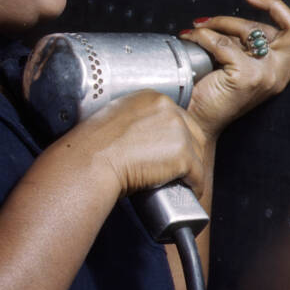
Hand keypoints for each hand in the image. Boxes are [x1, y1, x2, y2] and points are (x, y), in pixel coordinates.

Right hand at [61, 89, 210, 198]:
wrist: (91, 162)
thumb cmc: (94, 146)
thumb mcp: (114, 118)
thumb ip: (134, 119)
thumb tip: (141, 136)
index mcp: (152, 98)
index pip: (178, 117)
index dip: (177, 137)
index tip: (171, 151)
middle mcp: (169, 109)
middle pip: (194, 133)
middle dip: (189, 152)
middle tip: (177, 169)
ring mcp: (178, 131)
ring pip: (198, 154)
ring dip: (192, 169)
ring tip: (181, 182)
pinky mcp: (182, 155)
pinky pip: (198, 174)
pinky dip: (195, 186)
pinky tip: (189, 191)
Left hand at [178, 0, 289, 138]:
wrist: (195, 121)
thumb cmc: (213, 93)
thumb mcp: (240, 63)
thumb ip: (249, 44)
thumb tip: (240, 18)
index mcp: (281, 71)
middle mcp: (279, 74)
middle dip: (270, 6)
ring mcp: (265, 76)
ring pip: (252, 29)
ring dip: (223, 20)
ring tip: (201, 25)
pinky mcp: (246, 77)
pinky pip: (222, 42)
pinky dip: (203, 35)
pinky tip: (192, 37)